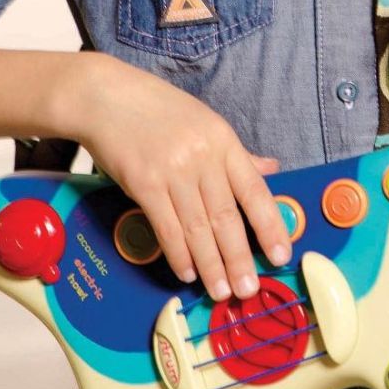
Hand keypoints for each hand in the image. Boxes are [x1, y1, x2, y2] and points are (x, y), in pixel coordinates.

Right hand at [69, 54, 291, 300]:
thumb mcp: (207, 124)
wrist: (106, 97)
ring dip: (210, 265)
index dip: (270, 227)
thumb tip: (271, 170)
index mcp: (225, 143)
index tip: (281, 255)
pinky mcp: (143, 183)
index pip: (255, 191)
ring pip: (198, 228)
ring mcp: (173, 171)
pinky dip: (178, 254)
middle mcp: (203, 158)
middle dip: (240, 258)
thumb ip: (237, 154)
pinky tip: (186, 272)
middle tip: (248, 289)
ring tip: (221, 291)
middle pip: (227, 217)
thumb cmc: (160, 111)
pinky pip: (166, 226)